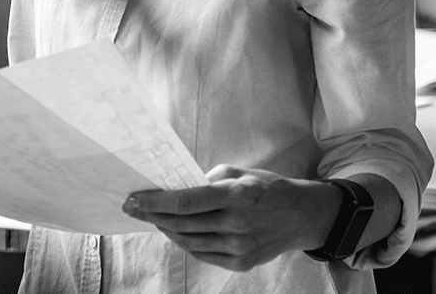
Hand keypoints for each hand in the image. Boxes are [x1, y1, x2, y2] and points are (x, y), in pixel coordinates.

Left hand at [122, 165, 341, 271]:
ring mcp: (238, 248)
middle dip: (153, 216)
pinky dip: (186, 242)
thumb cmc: (268, 188)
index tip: (133, 201)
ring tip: (156, 219)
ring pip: (188, 241)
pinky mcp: (240, 263)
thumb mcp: (241, 173)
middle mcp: (236, 224)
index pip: (185, 202)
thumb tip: (177, 188)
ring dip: (167, 230)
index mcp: (236, 195)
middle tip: (135, 208)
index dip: (154, 203)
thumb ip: (208, 180)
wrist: (302, 216)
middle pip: (181, 224)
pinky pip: (202, 254)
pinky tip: (178, 232)